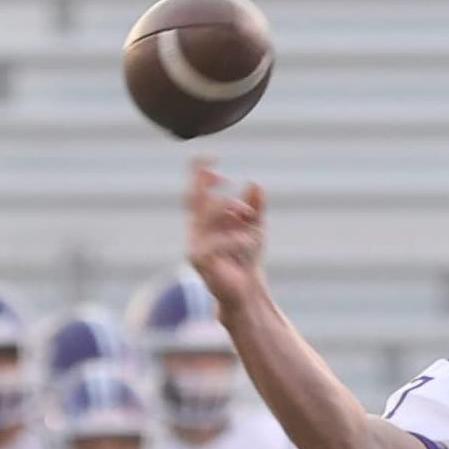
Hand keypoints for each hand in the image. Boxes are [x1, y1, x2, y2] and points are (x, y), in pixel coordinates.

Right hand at [185, 156, 268, 311]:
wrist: (245, 291)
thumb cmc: (245, 259)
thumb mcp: (254, 228)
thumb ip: (254, 208)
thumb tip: (255, 183)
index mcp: (203, 219)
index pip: (195, 190)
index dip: (198, 172)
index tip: (211, 157)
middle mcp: (194, 228)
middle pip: (197, 199)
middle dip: (218, 194)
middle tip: (244, 205)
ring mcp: (194, 243)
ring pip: (208, 216)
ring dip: (233, 215)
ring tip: (251, 224)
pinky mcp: (200, 260)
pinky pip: (216, 241)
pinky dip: (237, 238)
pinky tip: (251, 241)